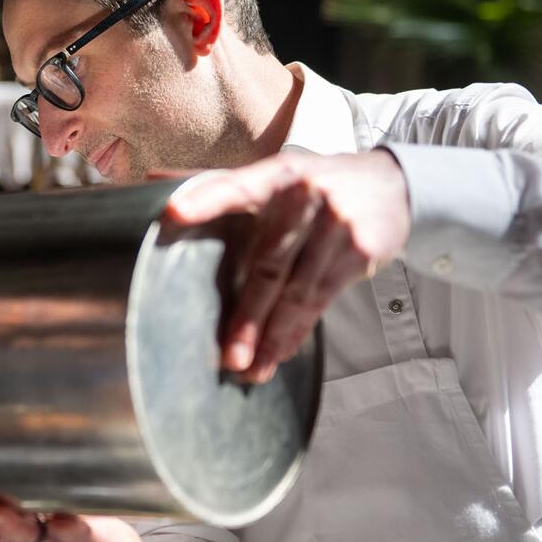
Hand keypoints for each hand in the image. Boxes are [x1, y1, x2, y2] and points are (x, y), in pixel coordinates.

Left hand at [162, 149, 410, 383]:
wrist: (393, 184)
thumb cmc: (313, 181)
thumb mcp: (272, 173)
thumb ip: (215, 182)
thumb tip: (149, 182)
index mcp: (276, 173)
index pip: (234, 184)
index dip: (204, 199)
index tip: (172, 214)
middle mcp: (307, 195)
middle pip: (269, 263)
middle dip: (247, 315)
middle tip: (227, 355)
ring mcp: (337, 225)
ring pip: (297, 291)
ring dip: (273, 336)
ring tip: (250, 368)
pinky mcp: (361, 251)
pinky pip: (323, 299)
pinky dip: (300, 330)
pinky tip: (282, 351)